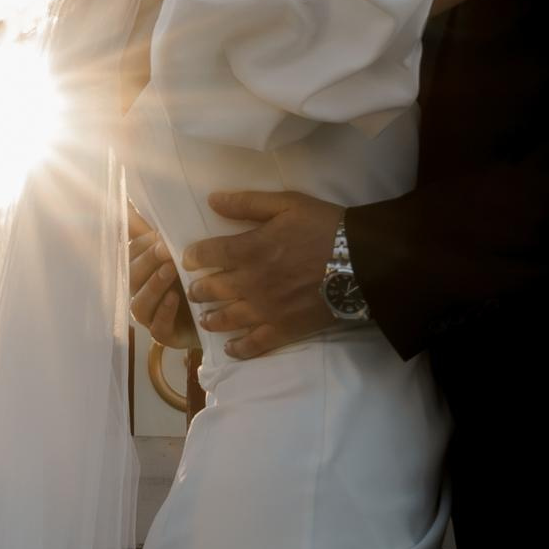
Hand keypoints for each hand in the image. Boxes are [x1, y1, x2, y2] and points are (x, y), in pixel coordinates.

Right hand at [127, 207, 197, 358]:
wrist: (224, 313)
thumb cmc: (199, 274)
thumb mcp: (185, 249)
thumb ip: (162, 229)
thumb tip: (136, 197)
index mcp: (143, 268)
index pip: (131, 253)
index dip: (141, 243)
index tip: (157, 232)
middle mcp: (140, 292)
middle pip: (133, 275)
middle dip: (148, 260)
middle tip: (165, 247)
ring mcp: (150, 315)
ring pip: (139, 302)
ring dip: (153, 285)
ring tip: (170, 270)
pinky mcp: (164, 335)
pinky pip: (157, 327)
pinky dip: (164, 311)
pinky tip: (175, 298)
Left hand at [183, 189, 342, 360]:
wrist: (360, 261)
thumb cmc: (324, 227)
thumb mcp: (287, 203)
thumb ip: (248, 203)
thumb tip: (213, 200)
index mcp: (250, 249)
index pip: (209, 254)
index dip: (193, 257)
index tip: (187, 260)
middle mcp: (251, 283)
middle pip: (214, 289)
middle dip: (199, 290)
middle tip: (193, 291)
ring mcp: (266, 310)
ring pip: (228, 318)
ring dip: (212, 318)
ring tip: (205, 319)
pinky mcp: (284, 329)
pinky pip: (255, 344)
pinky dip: (240, 348)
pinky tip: (231, 348)